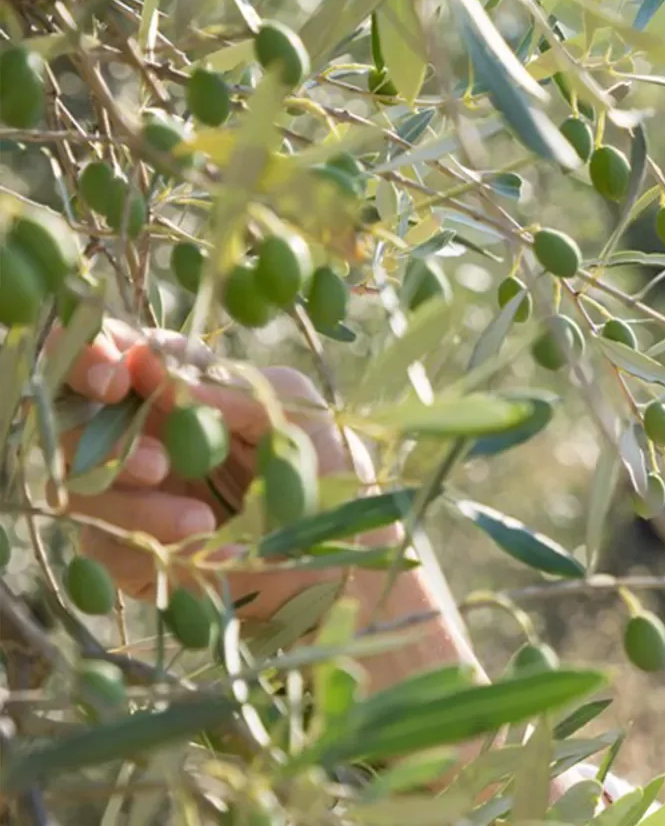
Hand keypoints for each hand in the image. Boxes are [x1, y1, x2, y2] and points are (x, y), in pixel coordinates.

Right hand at [53, 319, 369, 619]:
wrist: (346, 561)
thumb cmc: (328, 474)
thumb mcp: (297, 416)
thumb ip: (230, 390)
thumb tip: (152, 367)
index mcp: (182, 390)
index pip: (114, 354)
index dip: (95, 352)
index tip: (118, 371)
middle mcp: (143, 435)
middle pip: (70, 415)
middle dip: (89, 423)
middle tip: (148, 456)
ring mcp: (130, 495)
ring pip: (79, 482)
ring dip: (129, 495)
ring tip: (200, 517)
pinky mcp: (128, 551)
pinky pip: (101, 543)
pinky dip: (145, 538)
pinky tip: (198, 540)